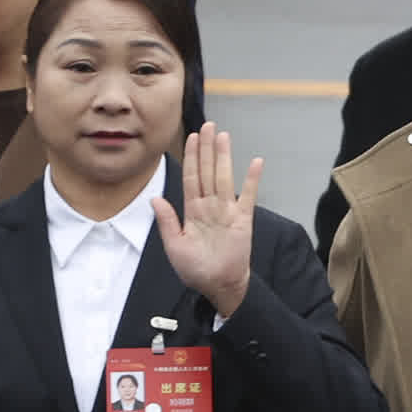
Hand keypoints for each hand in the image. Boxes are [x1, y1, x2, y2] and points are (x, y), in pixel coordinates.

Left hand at [151, 125, 261, 316]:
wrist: (218, 286)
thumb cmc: (196, 270)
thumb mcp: (174, 247)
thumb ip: (167, 222)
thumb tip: (155, 198)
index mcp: (192, 210)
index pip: (191, 177)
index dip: (191, 157)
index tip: (191, 137)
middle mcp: (210, 206)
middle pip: (208, 171)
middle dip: (207, 148)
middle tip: (207, 125)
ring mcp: (227, 211)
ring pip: (224, 177)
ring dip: (224, 156)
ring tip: (223, 135)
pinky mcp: (243, 220)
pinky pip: (248, 196)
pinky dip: (252, 179)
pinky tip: (255, 161)